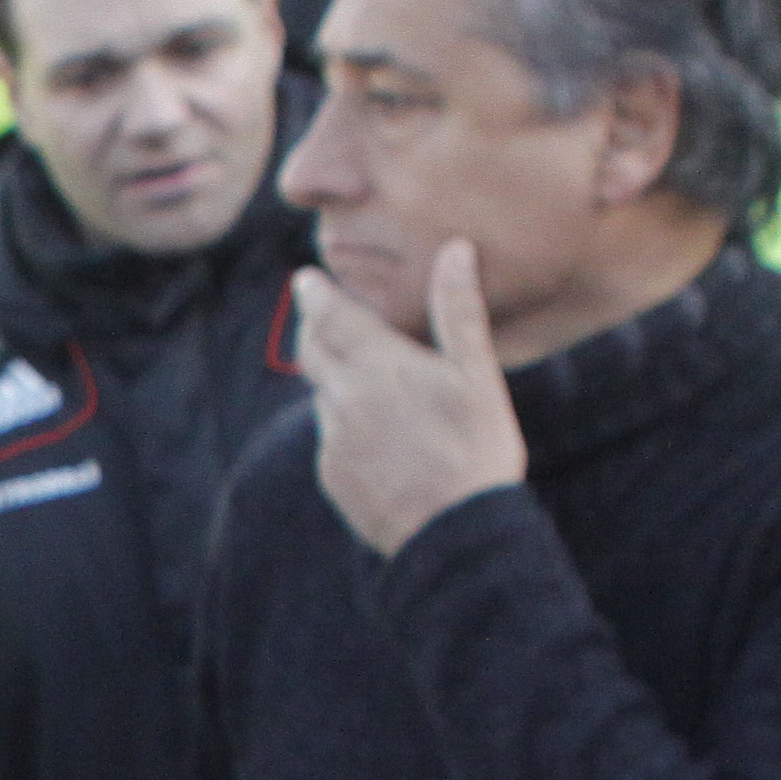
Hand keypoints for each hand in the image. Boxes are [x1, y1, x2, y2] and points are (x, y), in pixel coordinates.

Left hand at [293, 242, 527, 556]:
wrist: (453, 530)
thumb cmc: (477, 448)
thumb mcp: (477, 375)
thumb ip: (458, 311)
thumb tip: (455, 249)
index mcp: (379, 367)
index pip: (331, 318)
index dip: (315, 295)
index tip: (303, 280)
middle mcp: (344, 401)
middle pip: (312, 353)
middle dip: (314, 330)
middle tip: (319, 315)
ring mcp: (333, 441)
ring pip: (324, 396)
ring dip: (336, 380)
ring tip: (366, 376)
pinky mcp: (331, 475)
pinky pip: (332, 437)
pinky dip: (347, 424)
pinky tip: (380, 433)